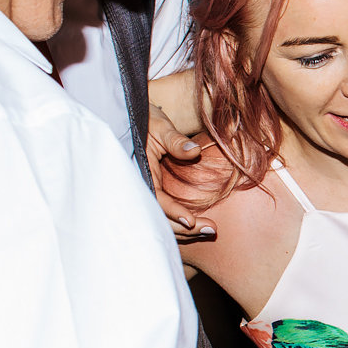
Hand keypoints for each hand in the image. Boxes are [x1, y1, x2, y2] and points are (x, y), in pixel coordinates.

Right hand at [144, 104, 212, 241]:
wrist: (135, 117)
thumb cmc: (146, 119)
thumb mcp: (160, 126)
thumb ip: (175, 140)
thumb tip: (194, 151)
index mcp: (139, 172)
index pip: (155, 199)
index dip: (172, 212)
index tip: (191, 221)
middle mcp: (142, 185)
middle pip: (160, 217)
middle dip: (184, 228)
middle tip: (211, 230)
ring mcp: (147, 190)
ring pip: (162, 220)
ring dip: (185, 230)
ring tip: (210, 231)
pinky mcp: (154, 192)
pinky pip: (164, 213)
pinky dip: (180, 223)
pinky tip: (198, 227)